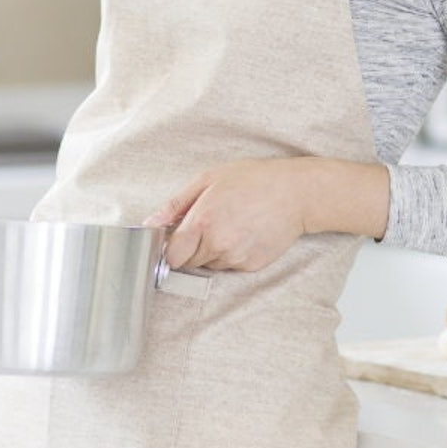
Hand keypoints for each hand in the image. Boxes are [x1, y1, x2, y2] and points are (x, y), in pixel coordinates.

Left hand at [143, 159, 313, 272]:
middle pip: (189, 262)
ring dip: (212, 251)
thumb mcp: (208, 180)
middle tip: (209, 223)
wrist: (295, 193)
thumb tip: (151, 222)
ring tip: (230, 224)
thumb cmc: (252, 180)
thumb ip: (176, 205)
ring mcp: (236, 258)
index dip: (170, 249)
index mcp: (203, 223)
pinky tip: (243, 233)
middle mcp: (218, 245)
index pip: (171, 257)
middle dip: (192, 247)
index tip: (174, 240)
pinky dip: (231, 254)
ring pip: (210, 265)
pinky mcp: (251, 266)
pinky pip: (230, 266)